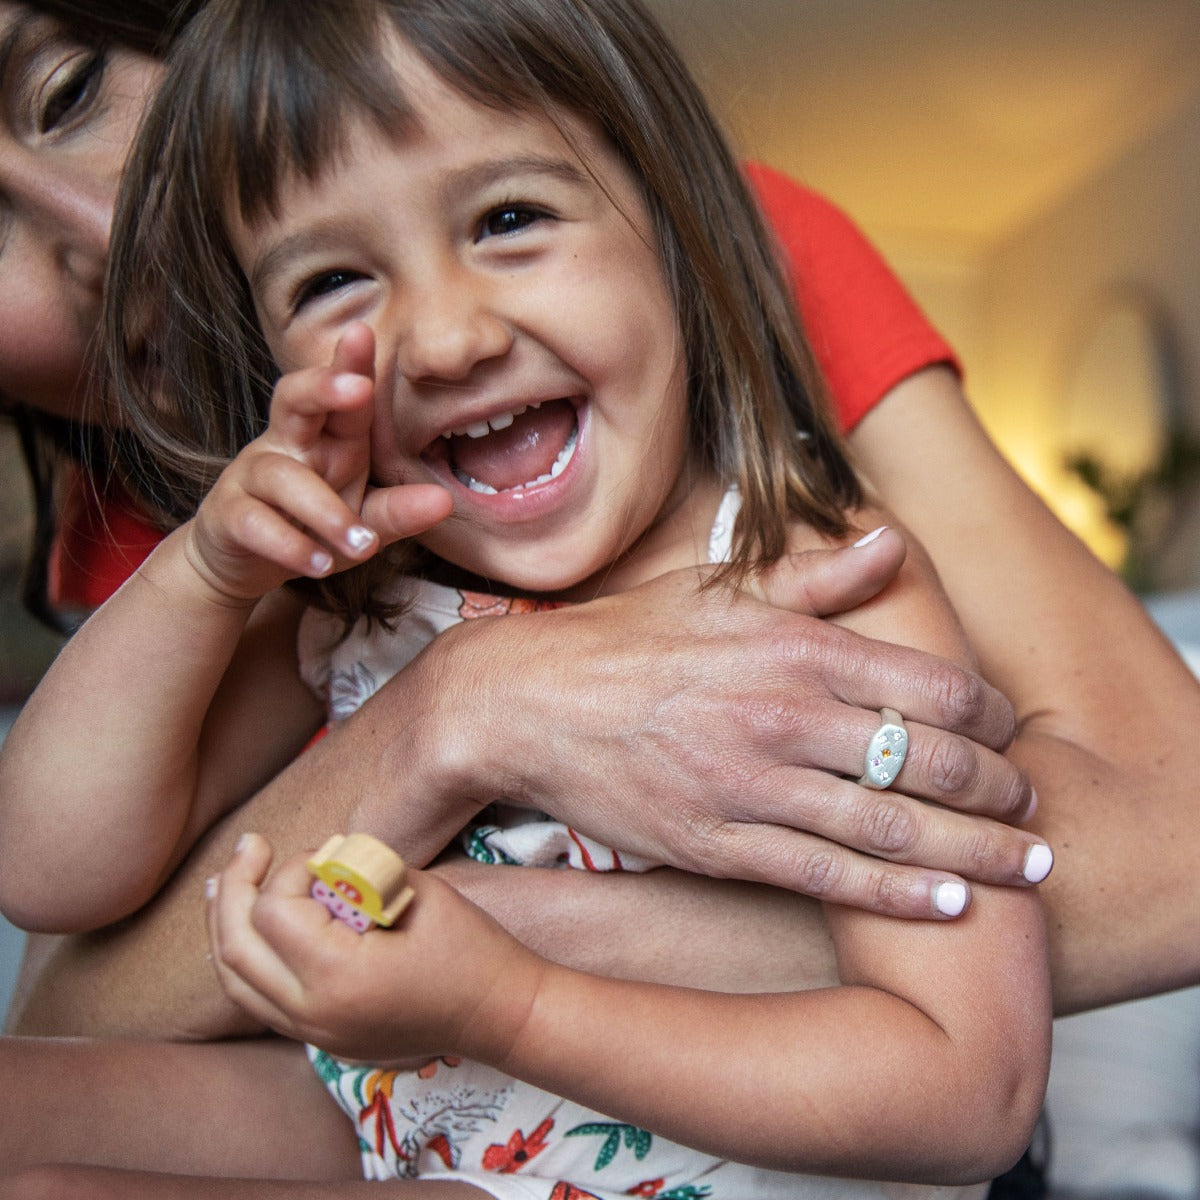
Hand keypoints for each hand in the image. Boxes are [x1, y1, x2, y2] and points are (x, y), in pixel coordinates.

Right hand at [185, 323, 451, 603]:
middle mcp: (288, 445)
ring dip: (326, 511)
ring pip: (284, 478)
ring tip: (362, 545)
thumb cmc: (310, 525)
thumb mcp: (361, 517)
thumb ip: (399, 510)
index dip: (351, 363)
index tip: (364, 332)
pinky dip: (290, 545)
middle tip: (359, 388)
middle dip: (324, 388)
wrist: (242, 562)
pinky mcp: (229, 514)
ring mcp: (253, 476)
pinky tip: (319, 565)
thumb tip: (445, 501)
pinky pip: (256, 523)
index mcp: (327, 437)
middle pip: (294, 399)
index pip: (341, 393)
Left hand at [206, 834, 539, 1065]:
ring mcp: (313, 1034)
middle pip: (235, 949)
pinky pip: (258, 1001)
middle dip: (235, 889)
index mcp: (339, 976)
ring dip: (225, 926)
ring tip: (226, 881)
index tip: (328, 855)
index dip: (291, 869)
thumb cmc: (470, 948)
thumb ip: (360, 873)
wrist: (500, 1015)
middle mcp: (313, 1013)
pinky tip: (245, 929)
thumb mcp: (419, 890)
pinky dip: (244, 960)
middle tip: (249, 846)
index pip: (273, 913)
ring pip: (235, 982)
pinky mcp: (320, 1040)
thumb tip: (319, 862)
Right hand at [381, 528, 1047, 919]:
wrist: (525, 701)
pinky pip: (824, 876)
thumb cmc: (625, 640)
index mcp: (789, 646)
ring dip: (971, 848)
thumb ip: (812, 574)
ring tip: (1023, 863)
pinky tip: (947, 901)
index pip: (926, 683)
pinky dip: (895, 893)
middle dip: (996, 787)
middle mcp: (780, 715)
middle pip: (925, 759)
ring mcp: (748, 785)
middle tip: (1030, 806)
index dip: (986, 713)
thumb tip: (888, 540)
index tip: (1006, 730)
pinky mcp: (715, 843)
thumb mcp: (715, 589)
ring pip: (888, 826)